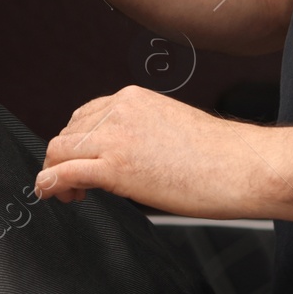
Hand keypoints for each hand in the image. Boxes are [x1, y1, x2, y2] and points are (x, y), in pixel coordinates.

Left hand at [35, 85, 269, 219]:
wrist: (243, 166)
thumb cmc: (220, 156)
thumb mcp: (171, 128)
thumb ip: (142, 133)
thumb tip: (127, 155)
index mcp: (132, 98)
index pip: (85, 116)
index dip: (77, 143)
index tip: (82, 163)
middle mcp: (119, 111)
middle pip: (68, 133)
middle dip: (64, 159)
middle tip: (74, 186)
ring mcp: (116, 138)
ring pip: (59, 151)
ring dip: (54, 173)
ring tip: (67, 195)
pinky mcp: (116, 167)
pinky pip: (65, 172)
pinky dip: (49, 183)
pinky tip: (50, 194)